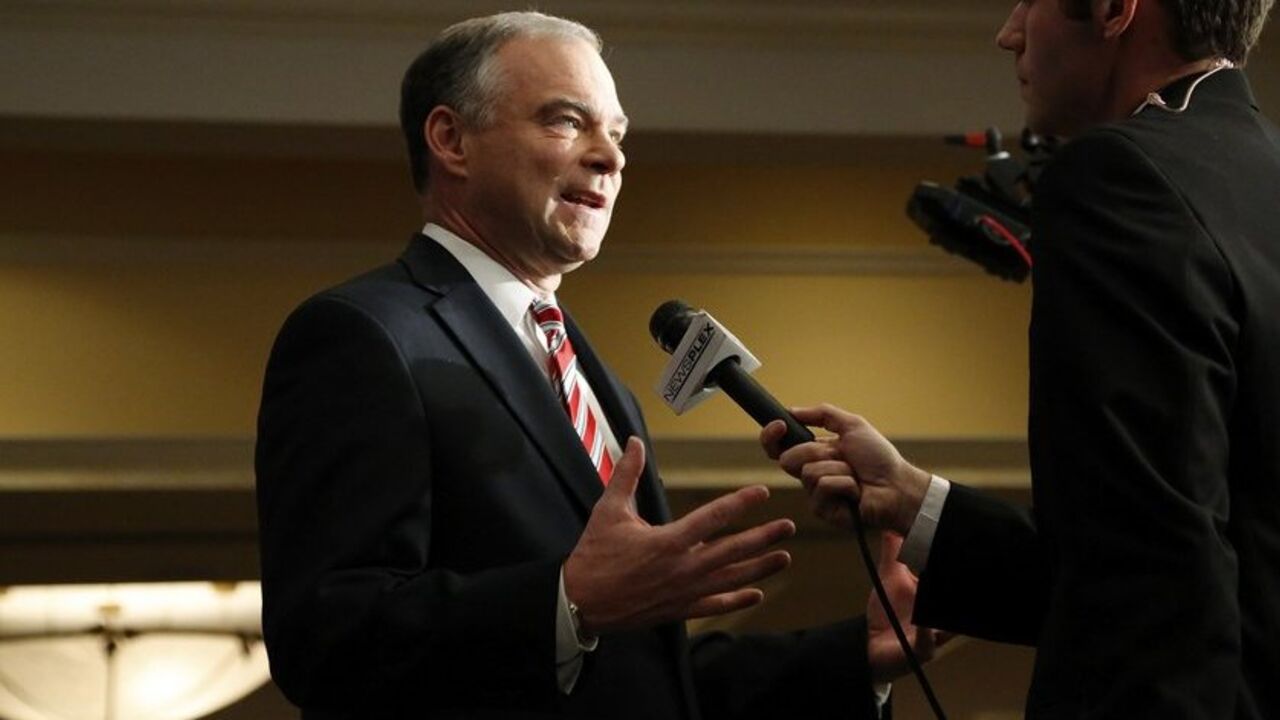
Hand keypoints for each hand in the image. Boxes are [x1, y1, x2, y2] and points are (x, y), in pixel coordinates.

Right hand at [564, 437, 795, 634]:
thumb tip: (634, 442)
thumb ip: (626, 475)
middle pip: (733, 551)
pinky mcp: (679, 609)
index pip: (713, 518)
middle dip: (763, 537)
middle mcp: (682, 568)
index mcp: (668, 541)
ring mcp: (683, 592)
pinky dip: (736, 601)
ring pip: (731, 579)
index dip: (740, 503)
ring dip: (760, 568)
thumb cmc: (594, 556)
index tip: (761, 492)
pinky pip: (714, 605)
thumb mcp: (608, 511)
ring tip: (784, 557)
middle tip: (788, 526)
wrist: (580, 603)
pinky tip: (756, 594)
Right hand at [760, 404, 929, 534]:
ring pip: (809, 472)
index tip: (779, 424)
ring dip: (838, 468)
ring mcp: (814, 494)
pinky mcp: (822, 510)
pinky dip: (845, 483)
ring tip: (855, 475)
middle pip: (788, 459)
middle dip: (815, 452)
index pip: (778, 447)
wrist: (897, 485)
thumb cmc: (878, 458)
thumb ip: (822, 415)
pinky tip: (856, 490)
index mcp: (812, 454)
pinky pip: (824, 487)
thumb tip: (791, 410)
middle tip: (841, 456)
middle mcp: (809, 473)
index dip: (771, 436)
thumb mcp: (852, 425)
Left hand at [867, 532, 949, 681]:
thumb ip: (893, 548)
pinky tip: (927, 624)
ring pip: (948, 622)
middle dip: (957, 586)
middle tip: (963, 570)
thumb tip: (892, 520)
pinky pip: (929, 642)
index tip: (961, 545)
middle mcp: (940, 613)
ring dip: (945, 610)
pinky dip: (928, 633)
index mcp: (934, 594)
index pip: (949, 577)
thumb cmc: (886, 610)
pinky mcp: (922, 650)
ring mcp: (934, 633)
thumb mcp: (890, 575)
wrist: (870, 644)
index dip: (955, 564)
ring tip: (944, 594)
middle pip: (953, 598)